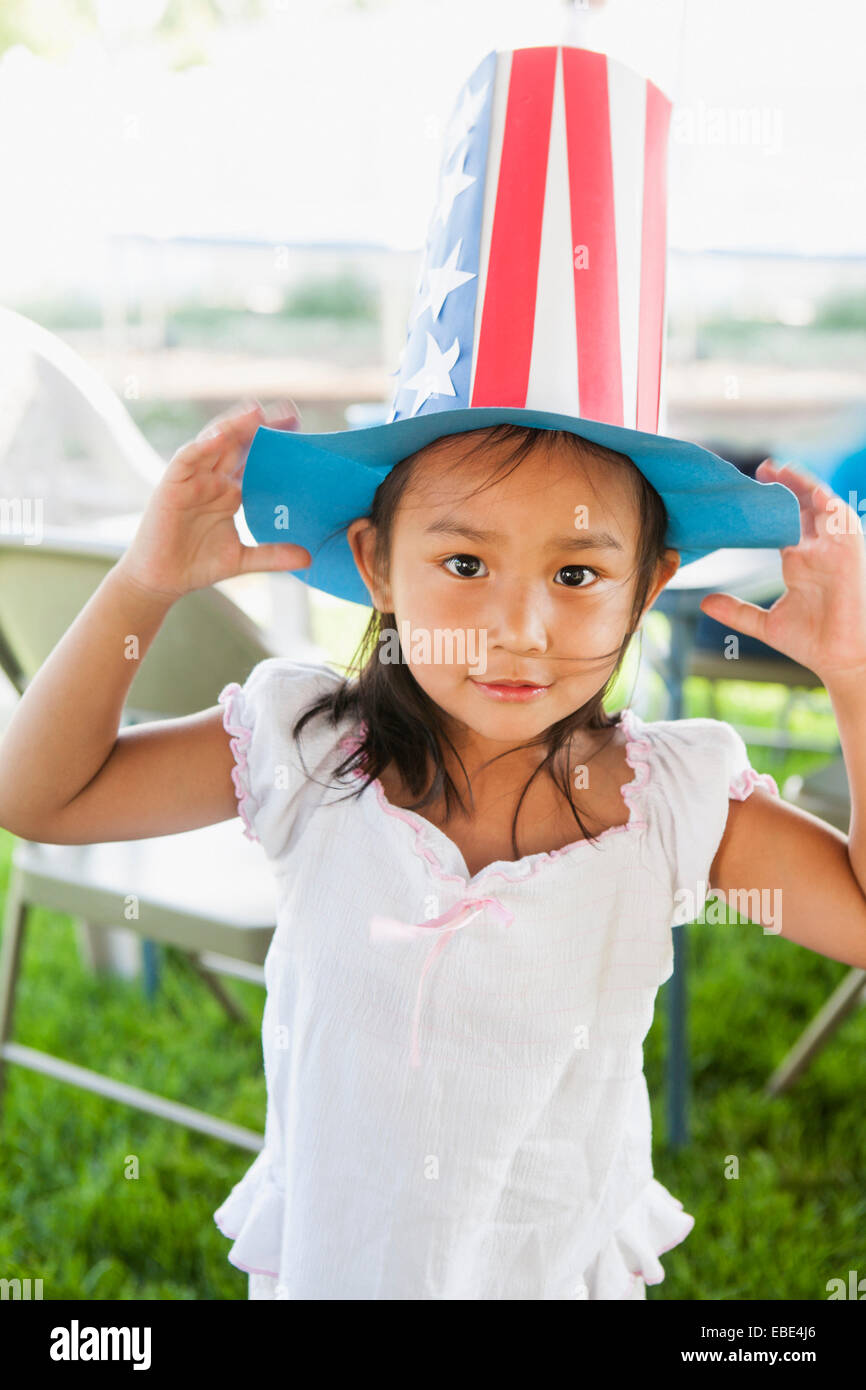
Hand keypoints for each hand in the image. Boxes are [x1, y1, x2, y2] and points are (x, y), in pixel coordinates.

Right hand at [116, 399, 311, 600]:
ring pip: (214, 443)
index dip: (275, 444)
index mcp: (230, 492)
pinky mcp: (172, 485)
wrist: (162, 580)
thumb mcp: (243, 559)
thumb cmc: (198, 564)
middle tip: (290, 411)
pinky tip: (219, 436)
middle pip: (239, 443)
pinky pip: (187, 459)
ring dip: (234, 426)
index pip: (256, 460)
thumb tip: (309, 558)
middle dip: (261, 425)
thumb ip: (273, 555)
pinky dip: (202, 446)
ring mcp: (193, 479)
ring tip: (257, 412)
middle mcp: (213, 479)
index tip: (302, 430)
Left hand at [698, 458, 865, 685]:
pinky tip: (811, 491)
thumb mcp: (765, 624)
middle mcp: (818, 550)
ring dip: (804, 485)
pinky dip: (827, 502)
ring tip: (781, 469)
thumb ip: (736, 611)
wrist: (842, 660)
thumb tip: (704, 603)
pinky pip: (842, 519)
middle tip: (762, 469)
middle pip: (804, 507)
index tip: (746, 492)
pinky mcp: (850, 553)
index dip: (769, 506)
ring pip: (822, 505)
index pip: (785, 522)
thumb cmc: (812, 642)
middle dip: (786, 485)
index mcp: (800, 560)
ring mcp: (835, 549)